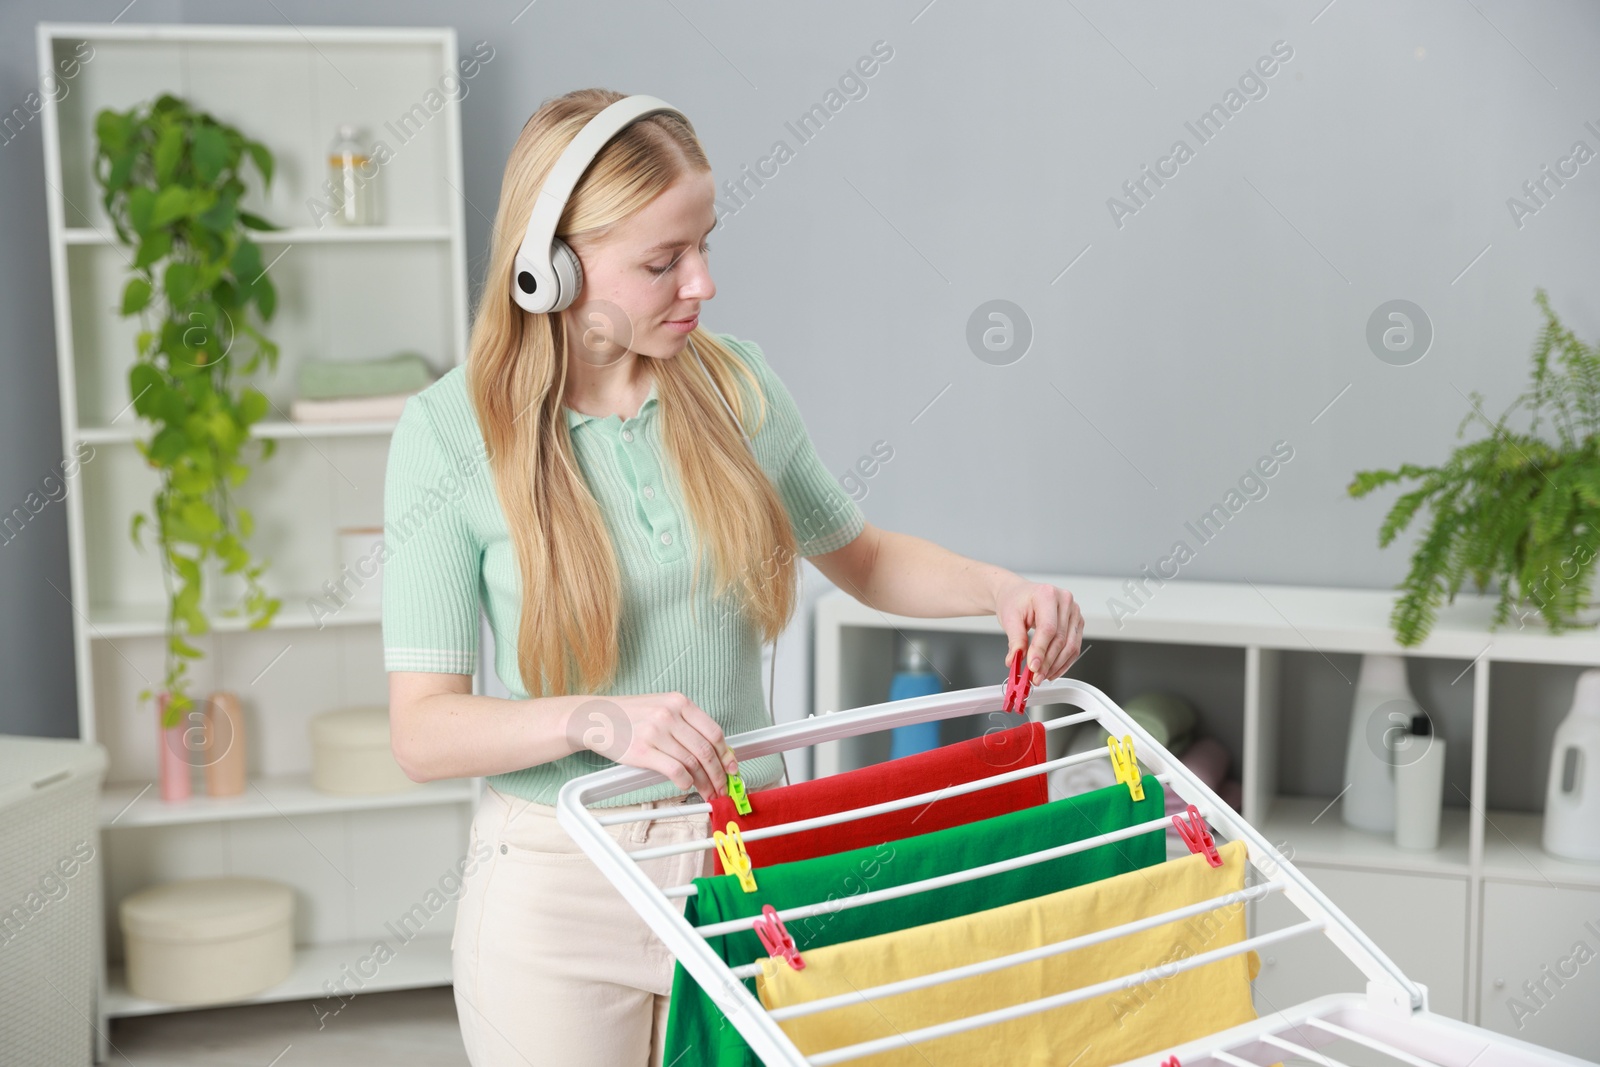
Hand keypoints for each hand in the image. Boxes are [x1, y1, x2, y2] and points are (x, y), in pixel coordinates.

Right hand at [572, 691, 738, 800]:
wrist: (595, 716)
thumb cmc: (630, 715)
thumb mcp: (661, 707)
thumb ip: (686, 724)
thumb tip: (714, 751)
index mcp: (679, 702)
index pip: (713, 731)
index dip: (727, 754)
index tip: (732, 768)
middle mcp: (669, 715)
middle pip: (706, 750)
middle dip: (719, 773)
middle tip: (722, 787)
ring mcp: (656, 732)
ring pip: (692, 762)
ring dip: (704, 782)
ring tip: (708, 792)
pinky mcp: (643, 750)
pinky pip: (675, 770)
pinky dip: (685, 782)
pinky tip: (686, 786)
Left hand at [994, 577, 1082, 682]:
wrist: (1019, 594)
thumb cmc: (1015, 601)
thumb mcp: (1009, 618)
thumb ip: (1015, 640)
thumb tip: (1016, 659)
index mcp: (1047, 595)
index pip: (1048, 628)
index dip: (1041, 650)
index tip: (1032, 667)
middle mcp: (1065, 601)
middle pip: (1061, 639)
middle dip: (1048, 662)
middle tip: (1035, 676)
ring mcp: (1074, 612)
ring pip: (1071, 646)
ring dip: (1056, 666)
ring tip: (1042, 676)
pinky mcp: (1076, 623)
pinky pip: (1074, 647)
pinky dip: (1063, 663)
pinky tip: (1052, 671)